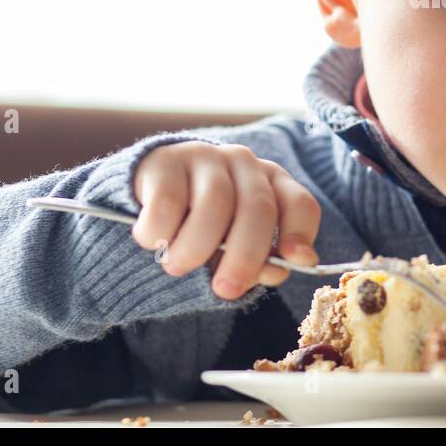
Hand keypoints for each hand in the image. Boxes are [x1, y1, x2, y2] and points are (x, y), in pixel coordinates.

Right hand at [132, 142, 319, 299]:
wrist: (144, 197)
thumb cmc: (200, 227)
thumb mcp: (232, 247)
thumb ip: (256, 260)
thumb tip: (278, 271)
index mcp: (270, 183)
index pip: (298, 203)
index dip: (300, 233)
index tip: (294, 261)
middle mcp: (243, 163)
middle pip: (258, 208)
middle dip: (245, 256)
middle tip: (225, 289)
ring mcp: (205, 156)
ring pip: (214, 204)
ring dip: (196, 247)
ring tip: (178, 267)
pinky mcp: (165, 160)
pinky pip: (167, 202)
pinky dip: (160, 233)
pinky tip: (153, 242)